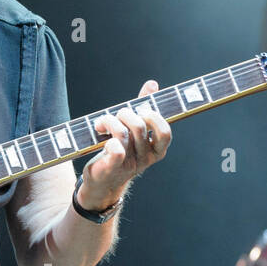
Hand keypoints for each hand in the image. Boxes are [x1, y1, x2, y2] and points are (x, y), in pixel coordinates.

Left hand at [79, 79, 171, 209]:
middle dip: (124, 113)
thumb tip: (153, 85)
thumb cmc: (120, 151)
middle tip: (115, 116)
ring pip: (123, 133)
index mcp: (156, 150)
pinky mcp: (112, 168)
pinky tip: (102, 137)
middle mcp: (146, 158)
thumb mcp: (134, 131)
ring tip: (101, 124)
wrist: (102, 181)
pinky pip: (116, 150)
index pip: (165, 132)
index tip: (141, 110)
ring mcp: (129, 164)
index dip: (154, 117)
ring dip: (109, 121)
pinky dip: (108, 139)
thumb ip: (145, 108)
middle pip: (139, 126)